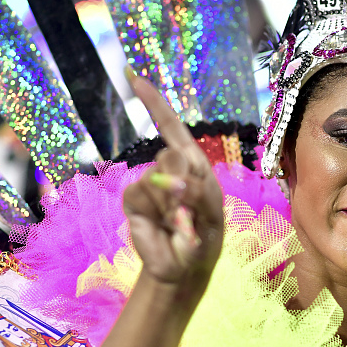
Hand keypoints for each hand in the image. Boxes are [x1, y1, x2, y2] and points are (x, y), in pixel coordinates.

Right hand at [122, 70, 223, 309]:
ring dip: (171, 200)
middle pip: (172, 153)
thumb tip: (172, 181)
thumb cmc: (204, 237)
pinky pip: (140, 193)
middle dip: (183, 178)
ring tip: (179, 222)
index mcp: (194, 166)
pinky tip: (163, 224)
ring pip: (156, 176)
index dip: (155, 104)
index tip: (134, 78)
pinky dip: (155, 208)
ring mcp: (150, 185)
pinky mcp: (134, 202)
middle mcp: (170, 170)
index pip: (174, 129)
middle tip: (189, 206)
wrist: (185, 268)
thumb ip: (198, 192)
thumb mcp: (212, 214)